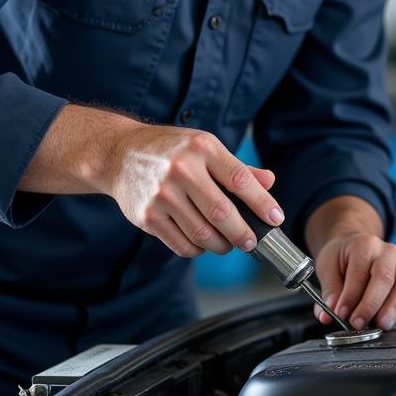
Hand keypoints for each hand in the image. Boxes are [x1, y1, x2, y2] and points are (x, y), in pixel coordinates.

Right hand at [104, 121, 281, 257]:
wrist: (119, 154)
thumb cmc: (170, 150)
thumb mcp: (204, 147)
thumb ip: (237, 167)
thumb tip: (269, 182)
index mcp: (202, 148)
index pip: (240, 180)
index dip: (262, 203)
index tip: (275, 219)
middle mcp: (181, 169)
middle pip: (222, 213)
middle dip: (244, 234)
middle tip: (251, 242)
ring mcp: (162, 195)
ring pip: (202, 234)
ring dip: (222, 245)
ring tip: (227, 243)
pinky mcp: (147, 217)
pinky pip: (181, 245)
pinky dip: (197, 249)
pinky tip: (201, 241)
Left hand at [311, 227, 395, 331]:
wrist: (353, 247)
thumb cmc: (341, 257)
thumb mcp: (327, 266)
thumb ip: (329, 291)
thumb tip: (328, 314)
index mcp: (365, 245)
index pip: (360, 272)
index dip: (350, 295)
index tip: (341, 313)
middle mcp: (387, 254)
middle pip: (385, 278)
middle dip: (371, 304)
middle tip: (358, 323)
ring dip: (393, 309)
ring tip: (381, 325)